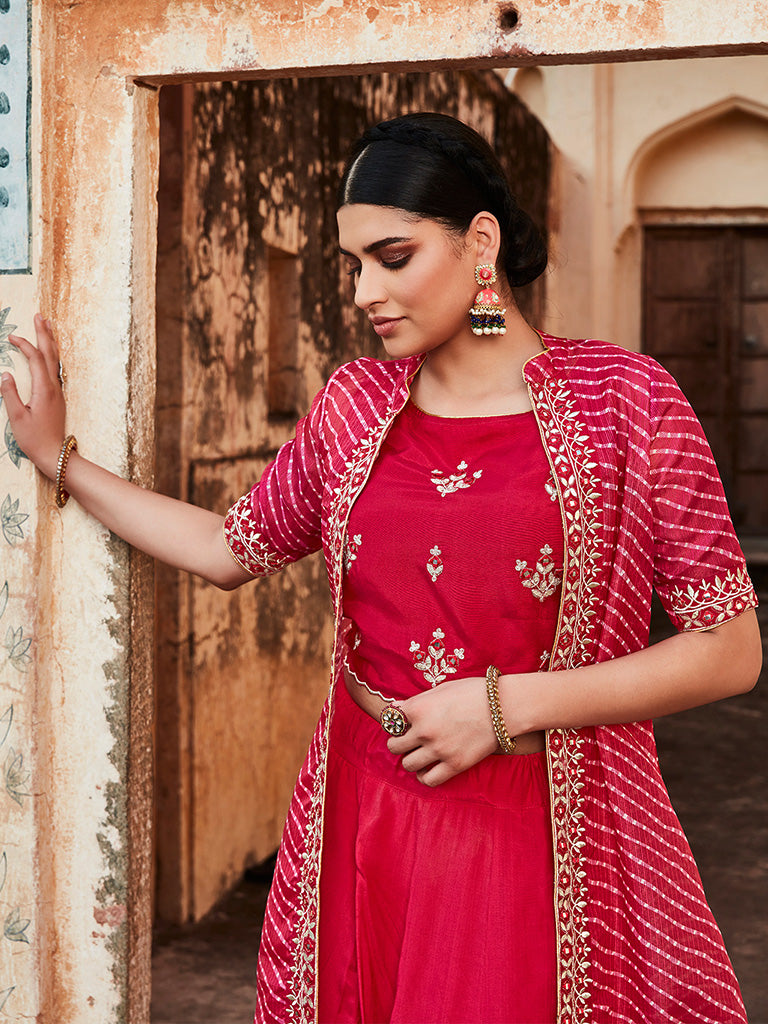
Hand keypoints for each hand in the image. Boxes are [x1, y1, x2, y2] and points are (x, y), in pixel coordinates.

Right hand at [0, 314, 65, 478]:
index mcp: (44, 389)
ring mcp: (58, 391)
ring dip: (51, 342)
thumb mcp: (16, 417)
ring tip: (47, 326)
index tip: (11, 337)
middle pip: (51, 354)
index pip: (35, 358)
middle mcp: (54, 387)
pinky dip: (51, 355)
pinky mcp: (57, 397)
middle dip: (44, 333)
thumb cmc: (34, 439)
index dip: (24, 344)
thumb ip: (9, 394)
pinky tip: (49, 353)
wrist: (55, 454)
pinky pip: (56, 369)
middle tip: (39, 315)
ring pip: (56, 360)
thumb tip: (4, 374)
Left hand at [386, 675, 498, 786]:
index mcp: (418, 708)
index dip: (395, 722)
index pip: (390, 721)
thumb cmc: (473, 692)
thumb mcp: (440, 689)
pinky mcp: (454, 765)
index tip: (402, 723)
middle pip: (394, 746)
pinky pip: (428, 780)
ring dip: (410, 759)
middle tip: (408, 740)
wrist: (503, 707)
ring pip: (407, 764)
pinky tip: (427, 769)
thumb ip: (418, 702)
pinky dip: (424, 776)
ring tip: (419, 754)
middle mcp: (423, 730)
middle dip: (399, 742)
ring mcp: (438, 750)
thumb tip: (399, 711)